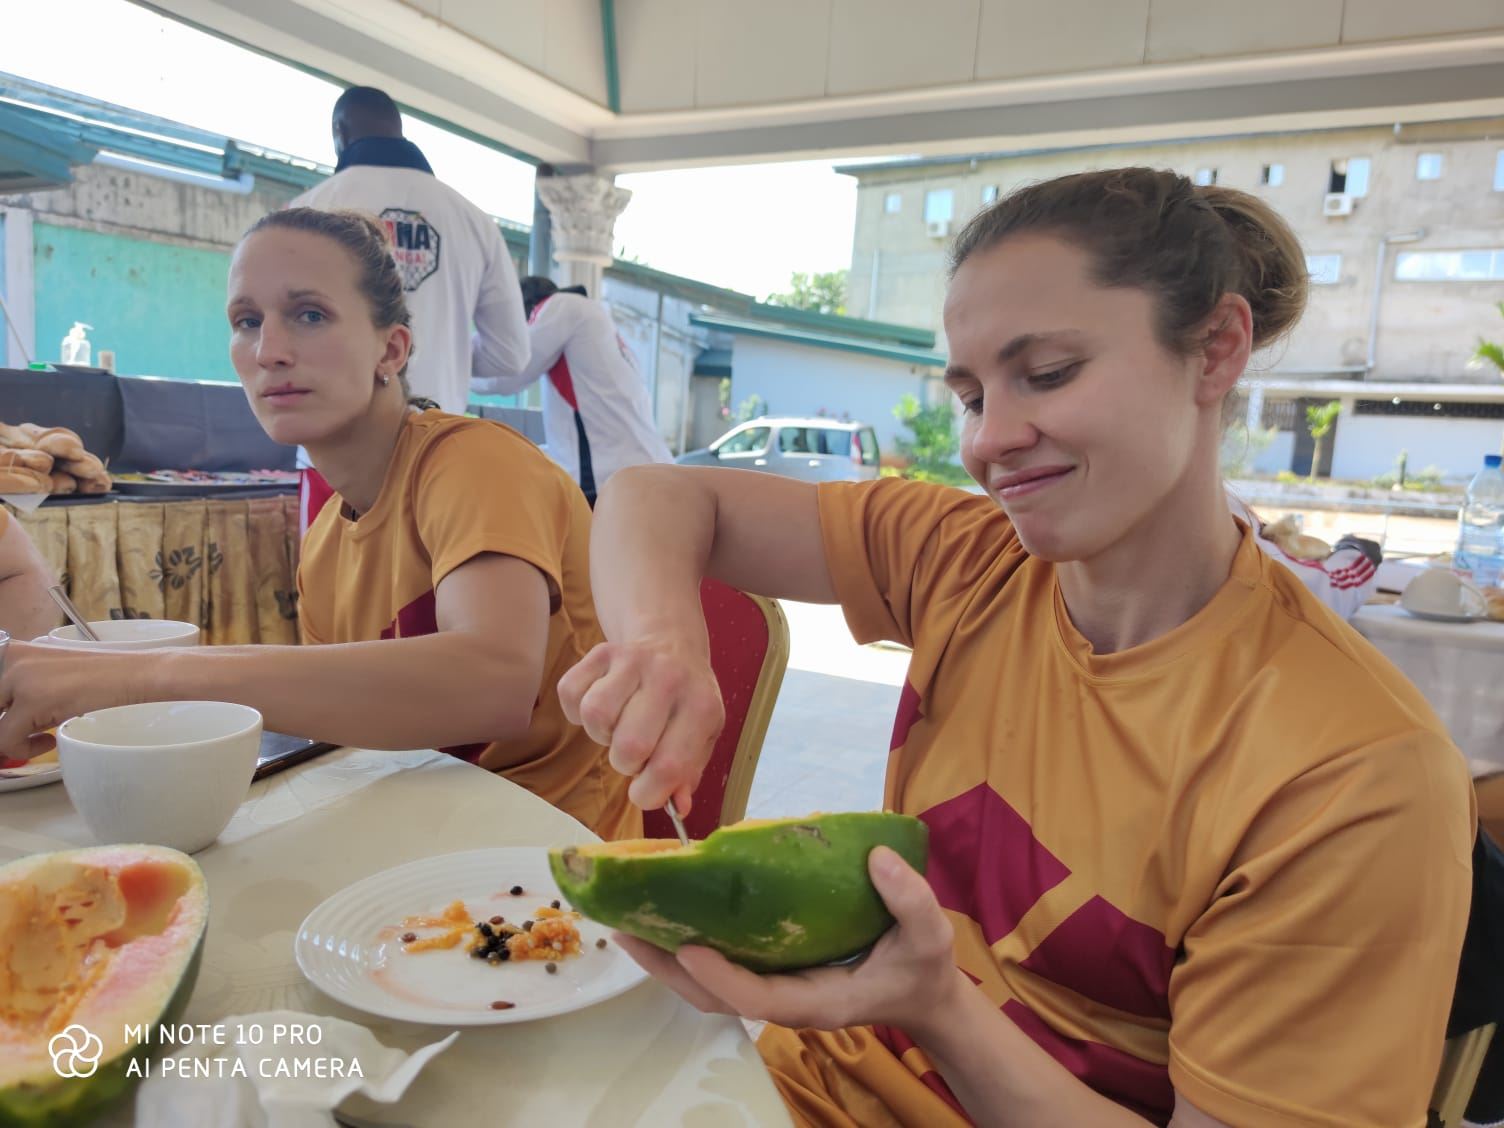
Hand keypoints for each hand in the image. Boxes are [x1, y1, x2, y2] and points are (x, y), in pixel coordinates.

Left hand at [0, 641, 150, 758]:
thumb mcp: (46, 678)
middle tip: (17, 739)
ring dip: (11, 742)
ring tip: (38, 738)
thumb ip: (18, 693)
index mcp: (9, 651)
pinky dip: (25, 749)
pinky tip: (47, 740)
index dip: (0, 714)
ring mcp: (19, 679)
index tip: (6, 725)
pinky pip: (7, 740)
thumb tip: (2, 721)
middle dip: (3, 730)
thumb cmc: (98, 677)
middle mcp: (9, 659)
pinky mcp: (32, 701)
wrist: (132, 674)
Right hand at [558, 635, 723, 811]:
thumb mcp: (702, 735)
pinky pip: (571, 695)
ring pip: (596, 717)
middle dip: (626, 764)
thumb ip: (689, 774)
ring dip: (602, 735)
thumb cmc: (686, 700)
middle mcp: (669, 678)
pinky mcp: (601, 652)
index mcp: (701, 706)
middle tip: (636, 754)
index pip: (669, 766)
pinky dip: (578, 712)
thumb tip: (679, 807)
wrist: (671, 643)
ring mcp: (633, 660)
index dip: (649, 793)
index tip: (646, 791)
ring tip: (619, 727)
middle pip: (629, 746)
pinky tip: (604, 708)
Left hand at [614, 846, 960, 1035]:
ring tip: (628, 920)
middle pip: (712, 996)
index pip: (757, 999)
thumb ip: (910, 901)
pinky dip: (687, 946)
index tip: (689, 945)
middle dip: (668, 967)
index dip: (721, 977)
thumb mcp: (930, 936)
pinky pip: (720, 965)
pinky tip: (666, 913)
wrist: (922, 995)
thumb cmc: (922, 969)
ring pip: (707, 985)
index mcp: (818, 1001)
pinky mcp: (771, 970)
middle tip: (625, 928)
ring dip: (666, 958)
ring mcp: (775, 987)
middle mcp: (786, 999)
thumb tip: (876, 858)